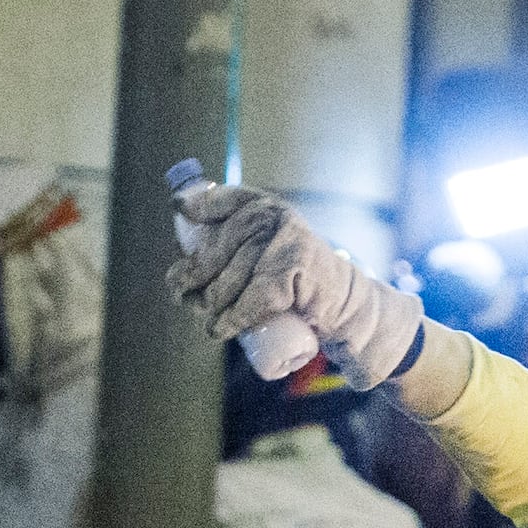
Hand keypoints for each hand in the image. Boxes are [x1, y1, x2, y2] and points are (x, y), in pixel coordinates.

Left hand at [166, 179, 422, 389]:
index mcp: (265, 208)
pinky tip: (220, 329)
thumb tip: (183, 249)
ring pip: (228, 280)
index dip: (201, 204)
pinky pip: (252, 297)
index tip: (180, 211)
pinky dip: (233, 318)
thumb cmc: (296, 284)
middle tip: (184, 299)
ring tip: (209, 322)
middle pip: (215, 249)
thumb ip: (238, 242)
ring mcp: (285, 240)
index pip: (226, 198)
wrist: (347, 307)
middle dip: (192, 277)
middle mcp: (274, 216)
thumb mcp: (269, 252)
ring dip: (210, 307)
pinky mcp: (293, 270)